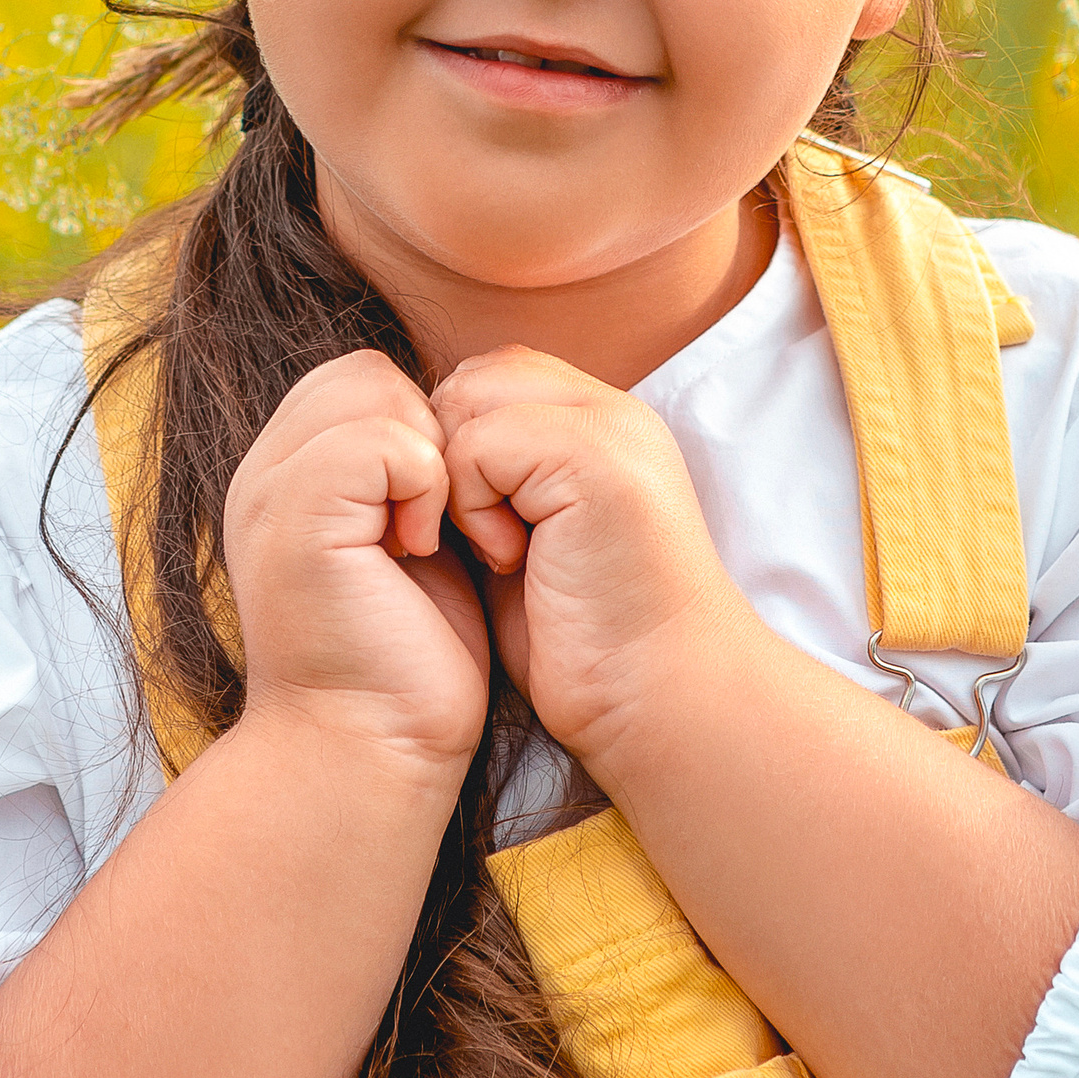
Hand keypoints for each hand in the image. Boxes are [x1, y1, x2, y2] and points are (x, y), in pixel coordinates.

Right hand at [222, 351, 489, 780]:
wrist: (373, 748)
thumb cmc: (405, 660)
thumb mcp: (406, 541)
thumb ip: (404, 474)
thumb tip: (456, 414)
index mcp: (285, 477)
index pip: (358, 379)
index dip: (419, 425)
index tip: (438, 512)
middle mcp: (263, 476)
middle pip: (364, 373)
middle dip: (425, 431)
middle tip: (437, 523)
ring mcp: (271, 494)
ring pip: (372, 391)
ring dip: (427, 457)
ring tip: (427, 536)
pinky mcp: (298, 519)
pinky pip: (380, 441)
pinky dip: (423, 486)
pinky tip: (421, 550)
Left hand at [430, 349, 750, 771]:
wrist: (657, 699)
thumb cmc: (587, 642)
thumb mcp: (531, 540)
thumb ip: (497, 478)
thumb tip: (420, 446)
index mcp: (603, 427)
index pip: (494, 378)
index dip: (457, 444)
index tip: (468, 527)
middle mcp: (612, 412)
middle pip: (474, 378)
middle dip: (448, 456)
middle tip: (482, 538)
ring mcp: (609, 427)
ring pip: (469, 401)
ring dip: (458, 481)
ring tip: (502, 550)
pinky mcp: (593, 457)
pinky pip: (477, 445)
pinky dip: (473, 508)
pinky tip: (511, 560)